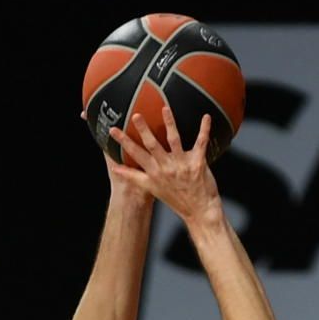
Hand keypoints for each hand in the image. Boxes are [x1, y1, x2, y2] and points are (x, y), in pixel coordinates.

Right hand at [108, 107, 220, 225]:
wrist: (199, 211)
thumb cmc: (176, 199)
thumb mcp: (151, 188)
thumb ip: (133, 176)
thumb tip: (116, 169)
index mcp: (154, 172)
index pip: (135, 154)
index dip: (123, 142)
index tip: (113, 129)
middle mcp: (166, 167)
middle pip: (152, 145)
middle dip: (144, 130)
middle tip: (136, 115)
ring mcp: (182, 165)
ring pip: (174, 140)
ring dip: (170, 123)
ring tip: (165, 109)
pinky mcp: (198, 163)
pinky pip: (201, 143)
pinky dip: (204, 129)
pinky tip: (206, 117)